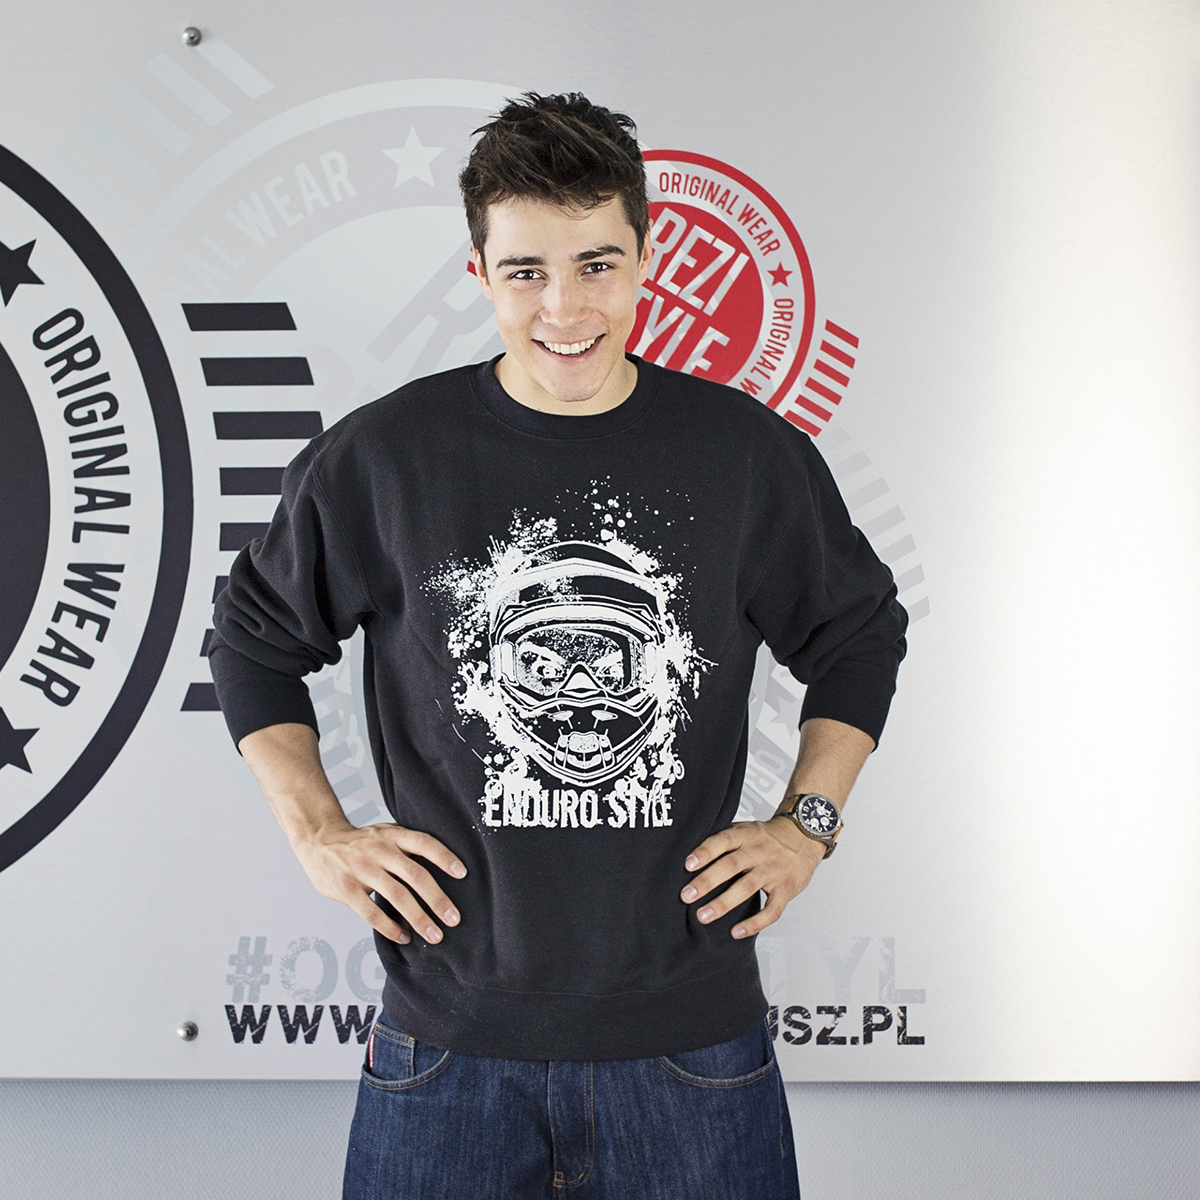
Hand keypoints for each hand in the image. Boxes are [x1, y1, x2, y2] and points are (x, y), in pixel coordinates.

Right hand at [293, 821, 466, 945]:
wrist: (319, 840)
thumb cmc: (361, 841)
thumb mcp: (385, 832)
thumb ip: (407, 845)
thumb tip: (443, 864)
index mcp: (393, 835)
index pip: (424, 843)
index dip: (444, 857)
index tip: (463, 874)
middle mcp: (380, 850)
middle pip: (415, 875)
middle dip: (437, 899)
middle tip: (454, 919)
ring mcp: (362, 870)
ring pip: (397, 896)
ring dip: (419, 918)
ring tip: (434, 935)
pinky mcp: (347, 889)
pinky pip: (372, 912)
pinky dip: (390, 927)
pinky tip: (404, 937)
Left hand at [680, 816, 824, 938]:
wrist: (804, 837)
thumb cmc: (767, 837)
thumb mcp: (746, 828)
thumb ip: (724, 839)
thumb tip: (691, 856)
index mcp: (746, 834)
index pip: (723, 841)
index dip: (705, 852)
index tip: (687, 865)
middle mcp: (759, 852)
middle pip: (731, 866)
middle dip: (707, 882)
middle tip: (687, 896)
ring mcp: (774, 871)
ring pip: (747, 888)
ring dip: (723, 904)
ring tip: (703, 916)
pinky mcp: (786, 890)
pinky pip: (771, 910)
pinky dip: (754, 923)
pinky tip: (736, 932)